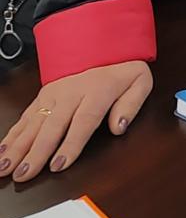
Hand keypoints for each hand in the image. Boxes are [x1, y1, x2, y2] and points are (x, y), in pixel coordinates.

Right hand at [0, 61, 152, 180]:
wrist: (105, 42)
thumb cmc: (123, 68)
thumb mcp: (140, 81)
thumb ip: (132, 104)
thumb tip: (119, 127)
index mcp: (98, 91)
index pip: (84, 121)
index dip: (71, 144)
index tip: (59, 165)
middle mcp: (72, 93)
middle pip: (52, 126)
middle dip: (36, 152)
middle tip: (23, 175)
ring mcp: (54, 94)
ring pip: (33, 123)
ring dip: (17, 147)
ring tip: (4, 168)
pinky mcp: (43, 95)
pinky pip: (26, 117)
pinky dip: (12, 135)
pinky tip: (1, 152)